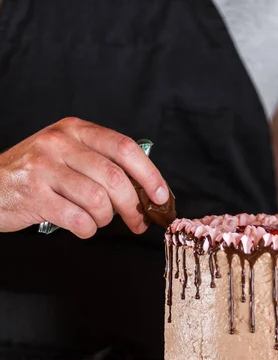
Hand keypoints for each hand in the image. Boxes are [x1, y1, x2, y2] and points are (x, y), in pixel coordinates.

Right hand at [0, 118, 168, 237]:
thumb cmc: (36, 174)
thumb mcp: (66, 154)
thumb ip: (101, 163)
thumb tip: (145, 192)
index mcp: (75, 129)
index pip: (124, 148)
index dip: (149, 174)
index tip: (161, 196)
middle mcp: (59, 143)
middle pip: (114, 177)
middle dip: (133, 206)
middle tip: (138, 222)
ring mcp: (44, 168)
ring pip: (98, 200)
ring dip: (105, 219)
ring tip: (97, 220)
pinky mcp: (34, 195)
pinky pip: (78, 220)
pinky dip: (87, 229)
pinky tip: (81, 226)